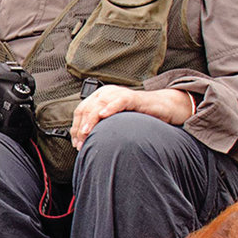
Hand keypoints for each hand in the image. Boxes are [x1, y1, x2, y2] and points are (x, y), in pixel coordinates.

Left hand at [69, 85, 194, 148]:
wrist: (161, 108)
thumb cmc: (137, 116)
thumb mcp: (114, 122)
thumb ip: (101, 128)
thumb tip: (83, 144)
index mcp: (99, 97)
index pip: (81, 111)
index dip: (76, 128)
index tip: (76, 144)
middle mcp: (106, 93)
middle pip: (87, 108)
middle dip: (81, 127)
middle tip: (80, 143)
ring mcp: (119, 93)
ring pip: (99, 104)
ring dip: (91, 120)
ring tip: (86, 132)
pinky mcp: (133, 97)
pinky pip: (120, 100)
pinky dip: (110, 107)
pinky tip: (104, 115)